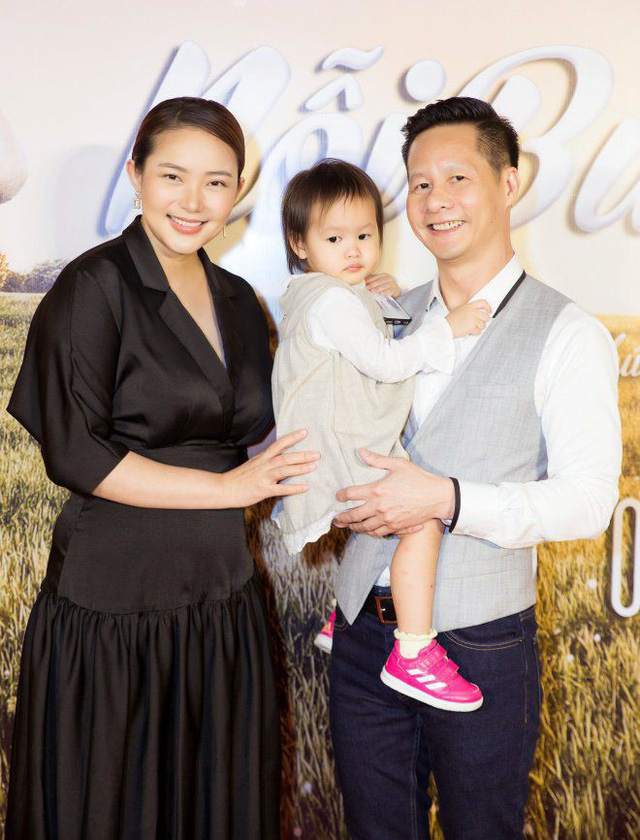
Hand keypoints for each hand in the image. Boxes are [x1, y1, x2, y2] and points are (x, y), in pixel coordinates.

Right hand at [223, 429, 319, 506]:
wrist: (224, 488)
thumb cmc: (240, 478)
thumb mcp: (253, 465)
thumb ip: (267, 461)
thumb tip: (281, 459)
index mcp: (262, 458)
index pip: (279, 444)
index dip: (292, 437)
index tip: (304, 432)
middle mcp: (264, 465)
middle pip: (285, 457)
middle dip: (302, 454)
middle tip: (317, 453)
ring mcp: (264, 477)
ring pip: (284, 469)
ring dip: (300, 467)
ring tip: (314, 466)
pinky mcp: (263, 490)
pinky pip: (281, 489)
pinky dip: (293, 488)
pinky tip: (305, 487)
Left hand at [333, 449, 455, 536]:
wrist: (437, 497)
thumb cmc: (418, 478)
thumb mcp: (398, 464)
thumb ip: (377, 459)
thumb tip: (360, 452)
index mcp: (378, 490)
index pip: (351, 494)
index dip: (341, 495)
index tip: (338, 496)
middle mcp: (379, 507)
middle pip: (353, 515)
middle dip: (342, 517)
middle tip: (335, 518)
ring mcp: (387, 519)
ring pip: (364, 526)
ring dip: (354, 526)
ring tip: (348, 525)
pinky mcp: (395, 527)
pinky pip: (377, 533)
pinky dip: (369, 532)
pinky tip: (366, 529)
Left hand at [365, 273, 400, 297]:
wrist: (394, 291)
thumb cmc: (384, 287)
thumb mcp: (378, 283)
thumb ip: (372, 281)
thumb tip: (364, 281)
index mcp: (384, 275)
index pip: (376, 277)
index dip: (370, 280)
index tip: (365, 283)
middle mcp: (389, 278)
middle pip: (380, 281)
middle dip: (373, 284)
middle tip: (368, 287)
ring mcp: (393, 284)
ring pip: (385, 285)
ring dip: (378, 288)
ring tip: (373, 291)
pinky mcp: (395, 289)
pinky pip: (390, 290)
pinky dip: (386, 292)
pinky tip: (381, 293)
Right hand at [446, 299, 490, 337]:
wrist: (445, 327)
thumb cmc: (451, 320)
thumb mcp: (460, 310)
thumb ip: (469, 310)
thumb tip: (478, 314)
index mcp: (469, 306)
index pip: (482, 302)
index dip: (488, 307)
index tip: (489, 311)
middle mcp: (472, 312)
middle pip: (486, 316)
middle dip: (484, 321)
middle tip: (479, 323)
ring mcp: (472, 319)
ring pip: (483, 325)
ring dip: (479, 328)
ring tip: (472, 328)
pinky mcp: (471, 327)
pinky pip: (478, 331)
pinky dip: (475, 333)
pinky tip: (469, 331)